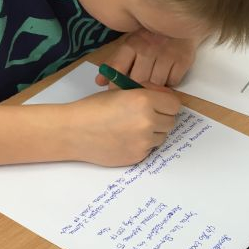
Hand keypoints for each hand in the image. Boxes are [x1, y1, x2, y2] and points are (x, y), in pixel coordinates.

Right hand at [61, 87, 180, 166]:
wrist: (73, 132)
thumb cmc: (93, 108)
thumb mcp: (120, 91)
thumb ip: (145, 93)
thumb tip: (164, 97)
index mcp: (144, 100)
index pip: (174, 105)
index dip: (167, 104)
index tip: (159, 105)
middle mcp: (147, 121)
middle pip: (171, 122)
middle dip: (161, 118)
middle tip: (144, 116)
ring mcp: (143, 141)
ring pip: (162, 137)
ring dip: (153, 132)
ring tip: (132, 128)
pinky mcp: (138, 156)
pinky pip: (150, 149)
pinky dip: (142, 144)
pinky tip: (125, 138)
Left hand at [95, 30, 200, 87]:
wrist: (180, 23)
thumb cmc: (152, 37)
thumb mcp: (131, 44)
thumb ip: (116, 63)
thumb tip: (99, 82)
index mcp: (132, 44)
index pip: (119, 69)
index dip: (116, 85)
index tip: (118, 95)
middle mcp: (148, 49)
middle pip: (138, 81)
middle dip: (138, 90)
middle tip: (139, 95)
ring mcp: (166, 54)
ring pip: (157, 84)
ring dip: (155, 89)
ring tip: (155, 85)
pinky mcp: (182, 60)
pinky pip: (173, 82)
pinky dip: (170, 84)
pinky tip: (169, 78)